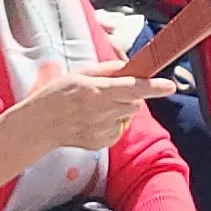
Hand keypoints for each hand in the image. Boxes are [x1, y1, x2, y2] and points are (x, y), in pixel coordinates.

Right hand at [3, 60, 156, 156]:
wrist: (40, 126)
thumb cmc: (57, 95)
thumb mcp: (80, 74)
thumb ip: (107, 71)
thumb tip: (127, 67)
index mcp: (97, 91)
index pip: (133, 88)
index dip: (154, 87)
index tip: (170, 86)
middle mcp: (102, 112)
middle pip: (135, 103)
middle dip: (131, 96)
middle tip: (111, 92)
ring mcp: (102, 130)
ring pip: (127, 117)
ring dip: (120, 110)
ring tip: (97, 108)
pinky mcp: (101, 143)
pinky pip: (118, 130)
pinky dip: (111, 124)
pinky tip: (93, 121)